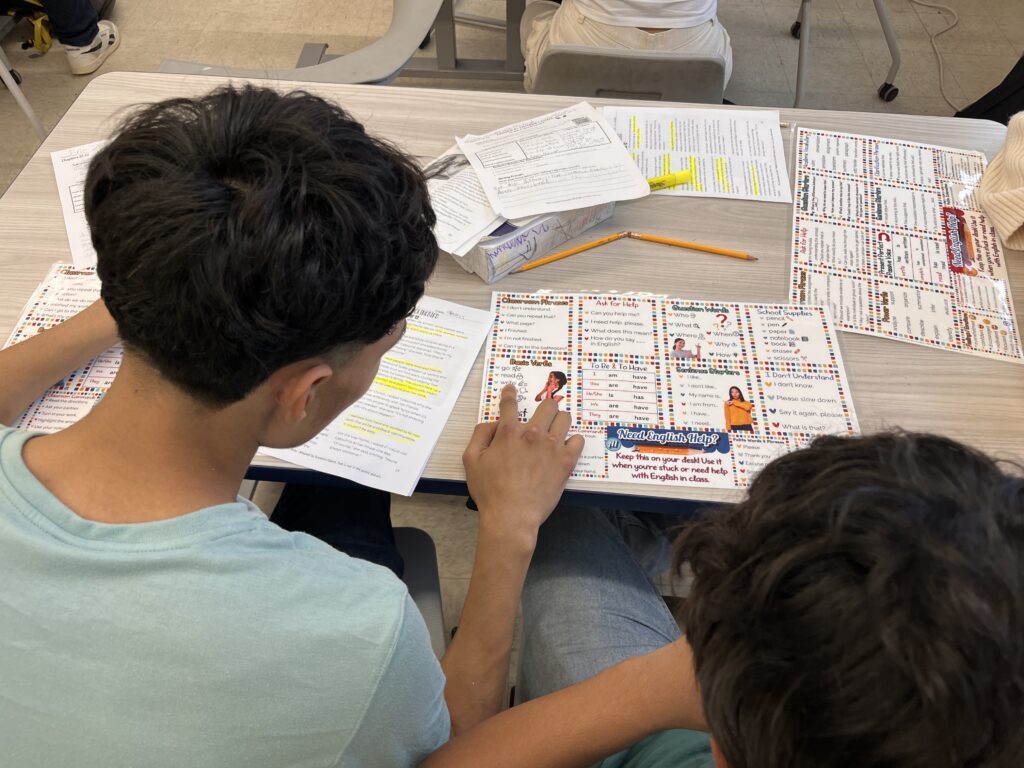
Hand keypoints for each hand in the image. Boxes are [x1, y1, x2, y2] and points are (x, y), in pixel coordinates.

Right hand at [464, 384, 583, 547]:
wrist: (512, 516)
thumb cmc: (489, 491)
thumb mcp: (470, 461)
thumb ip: (479, 435)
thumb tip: (492, 423)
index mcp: (508, 432)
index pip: (510, 403)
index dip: (510, 392)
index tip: (512, 389)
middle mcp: (532, 434)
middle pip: (548, 405)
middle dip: (544, 407)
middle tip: (541, 416)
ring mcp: (552, 447)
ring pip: (565, 418)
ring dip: (559, 421)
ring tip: (554, 431)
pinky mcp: (566, 462)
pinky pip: (578, 440)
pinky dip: (573, 441)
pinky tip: (565, 448)